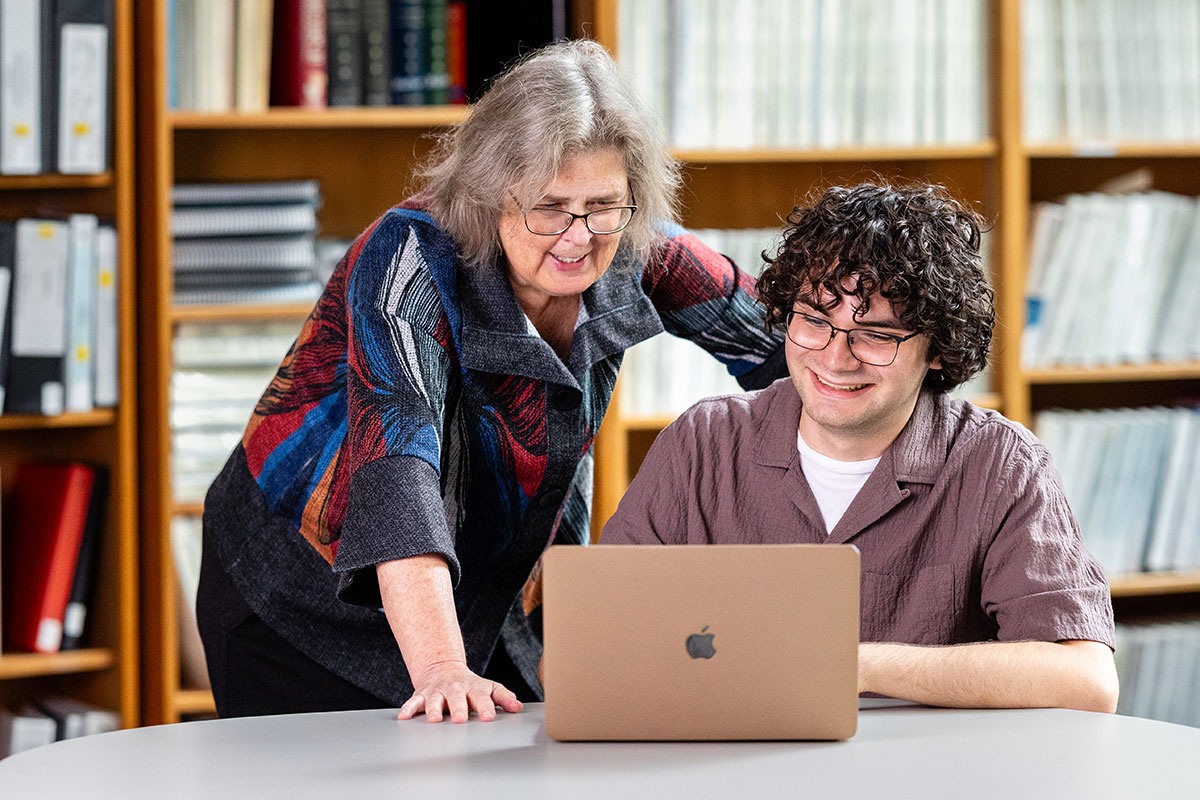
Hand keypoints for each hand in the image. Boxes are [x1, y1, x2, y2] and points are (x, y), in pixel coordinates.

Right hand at [397, 660, 522, 722]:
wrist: (442, 668)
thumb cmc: (469, 685)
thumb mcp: (488, 687)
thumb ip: (503, 697)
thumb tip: (517, 707)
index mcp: (473, 688)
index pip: (481, 698)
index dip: (485, 708)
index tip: (488, 718)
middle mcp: (454, 689)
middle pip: (457, 699)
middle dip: (458, 709)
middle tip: (460, 720)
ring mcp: (437, 692)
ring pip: (435, 700)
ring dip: (434, 709)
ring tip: (435, 719)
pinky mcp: (422, 695)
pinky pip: (413, 702)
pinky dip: (408, 709)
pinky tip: (404, 717)